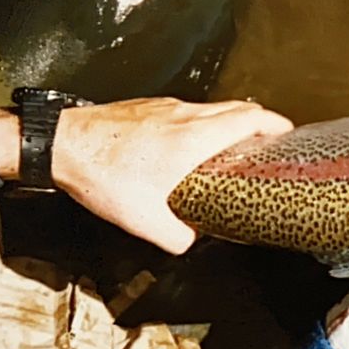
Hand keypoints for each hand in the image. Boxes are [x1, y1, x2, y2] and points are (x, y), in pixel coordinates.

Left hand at [0, 99, 291, 252]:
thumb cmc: (101, 176)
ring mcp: (164, 107)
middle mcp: (184, 115)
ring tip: (235, 147)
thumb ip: (176, 236)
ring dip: (230, 122)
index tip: (289, 134)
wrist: (60, 144)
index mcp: (193, 138)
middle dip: (260, 122)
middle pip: (236, 108)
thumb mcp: (143, 220)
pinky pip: (187, 110)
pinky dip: (203, 122)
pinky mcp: (147, 107)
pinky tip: (192, 146)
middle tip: (270, 143)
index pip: (249, 118)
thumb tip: (192, 241)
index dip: (275, 123)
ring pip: (211, 108)